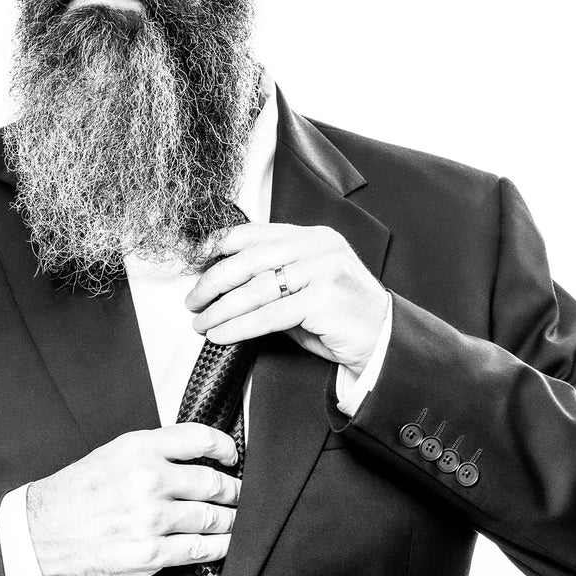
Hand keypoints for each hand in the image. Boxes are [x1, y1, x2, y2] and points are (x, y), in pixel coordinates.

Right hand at [26, 423, 240, 575]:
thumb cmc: (76, 493)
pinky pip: (200, 549)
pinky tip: (223, 542)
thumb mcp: (112, 454)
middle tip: (239, 493)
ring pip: (212, 518)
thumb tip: (195, 455)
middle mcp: (148, 480)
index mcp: (139, 448)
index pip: (199, 438)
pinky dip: (219, 546)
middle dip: (234, 490)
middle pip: (213, 483)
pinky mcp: (151, 554)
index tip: (232, 456)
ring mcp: (151, 520)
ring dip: (230, 520)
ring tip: (234, 519)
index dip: (225, 446)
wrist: (41, 536)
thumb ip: (153, 451)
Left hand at [186, 223, 386, 375]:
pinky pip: (269, 314)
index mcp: (312, 237)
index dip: (220, 247)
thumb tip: (223, 284)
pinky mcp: (324, 298)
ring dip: (221, 309)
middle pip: (251, 259)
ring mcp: (323, 270)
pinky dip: (239, 327)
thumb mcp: (303, 288)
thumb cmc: (339, 317)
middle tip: (193, 300)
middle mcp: (318, 247)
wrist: (381, 341)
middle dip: (214, 281)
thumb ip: (271, 279)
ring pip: (257, 288)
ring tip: (202, 322)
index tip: (198, 264)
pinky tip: (221, 333)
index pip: (255, 233)